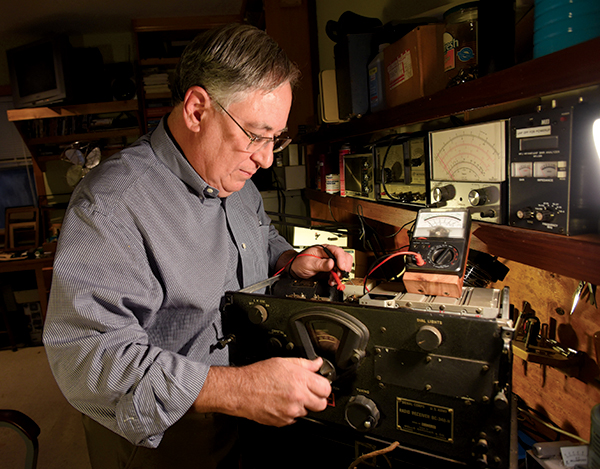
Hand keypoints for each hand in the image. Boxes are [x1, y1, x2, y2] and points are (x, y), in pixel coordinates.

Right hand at [193, 357, 330, 426]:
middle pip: (322, 404)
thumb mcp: (283, 362)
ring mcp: (291, 412)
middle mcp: (298, 397)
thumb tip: (317, 363)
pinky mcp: (283, 422)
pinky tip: (282, 403)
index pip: (326, 388)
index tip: (319, 384)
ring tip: (289, 395)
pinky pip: (295, 419)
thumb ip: (304, 364)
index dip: (323, 386)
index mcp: (300, 380)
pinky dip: (291, 413)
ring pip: (308, 412)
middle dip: (317, 398)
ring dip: (303, 405)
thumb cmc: (258, 375)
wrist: (241, 390)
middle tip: (307, 391)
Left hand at [290, 245, 352, 285]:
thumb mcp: (309, 263)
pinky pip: (338, 273)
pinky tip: (331, 281)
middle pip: (344, 257)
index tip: (341, 268)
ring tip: (334, 279)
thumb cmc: (300, 262)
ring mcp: (331, 262)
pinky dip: (337, 278)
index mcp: (324, 249)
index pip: (338, 251)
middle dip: (344, 267)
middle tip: (339, 275)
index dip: (341, 260)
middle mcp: (329, 255)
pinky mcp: (330, 269)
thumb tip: (331, 263)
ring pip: (343, 266)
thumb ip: (320, 264)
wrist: (295, 269)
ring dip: (341, 274)